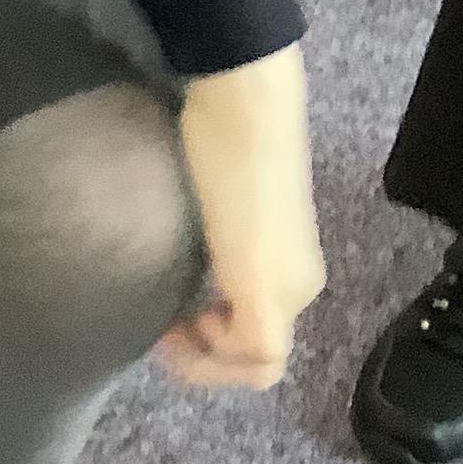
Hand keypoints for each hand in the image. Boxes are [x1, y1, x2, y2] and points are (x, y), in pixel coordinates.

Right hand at [156, 46, 324, 389]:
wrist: (245, 103)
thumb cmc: (224, 133)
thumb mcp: (213, 202)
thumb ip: (213, 238)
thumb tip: (182, 258)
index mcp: (291, 264)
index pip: (261, 335)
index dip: (214, 345)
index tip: (169, 316)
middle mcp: (300, 285)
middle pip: (262, 356)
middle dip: (208, 357)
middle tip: (162, 331)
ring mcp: (289, 288)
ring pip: (262, 361)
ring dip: (211, 360)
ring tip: (169, 330)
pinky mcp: (268, 286)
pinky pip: (257, 354)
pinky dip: (215, 358)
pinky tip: (177, 329)